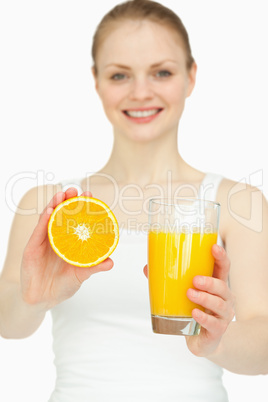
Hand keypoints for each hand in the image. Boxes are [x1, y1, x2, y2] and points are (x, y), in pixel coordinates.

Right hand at [21, 187, 112, 309]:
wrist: (43, 300)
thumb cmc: (62, 285)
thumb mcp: (81, 274)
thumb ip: (94, 267)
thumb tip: (111, 262)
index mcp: (68, 240)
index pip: (75, 219)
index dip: (81, 207)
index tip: (90, 195)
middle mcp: (56, 237)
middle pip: (61, 214)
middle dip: (68, 200)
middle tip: (75, 190)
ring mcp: (43, 241)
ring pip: (48, 219)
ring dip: (54, 205)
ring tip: (62, 195)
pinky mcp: (32, 248)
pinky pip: (38, 232)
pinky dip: (43, 221)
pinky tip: (49, 211)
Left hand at [143, 245, 234, 357]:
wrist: (203, 340)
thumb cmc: (194, 310)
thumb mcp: (184, 294)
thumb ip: (168, 281)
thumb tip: (147, 267)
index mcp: (217, 285)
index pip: (223, 268)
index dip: (220, 257)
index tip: (213, 247)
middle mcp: (224, 299)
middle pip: (222, 287)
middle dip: (210, 282)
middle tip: (194, 279)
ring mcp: (223, 316)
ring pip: (219, 305)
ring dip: (205, 298)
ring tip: (190, 293)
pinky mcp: (218, 331)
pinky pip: (214, 324)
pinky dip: (204, 318)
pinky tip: (194, 313)